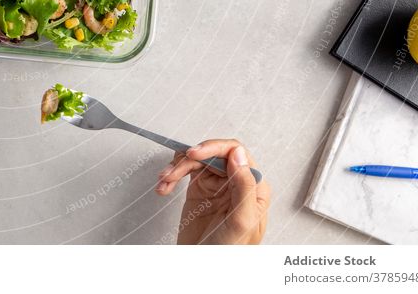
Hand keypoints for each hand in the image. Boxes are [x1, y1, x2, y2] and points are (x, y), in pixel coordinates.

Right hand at [156, 139, 270, 244]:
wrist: (204, 269)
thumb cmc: (229, 252)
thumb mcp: (241, 221)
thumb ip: (244, 186)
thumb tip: (238, 154)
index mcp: (254, 187)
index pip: (236, 153)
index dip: (214, 148)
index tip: (194, 154)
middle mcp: (236, 182)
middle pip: (212, 154)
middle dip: (189, 160)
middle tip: (172, 171)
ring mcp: (216, 186)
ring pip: (195, 161)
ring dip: (176, 168)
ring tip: (164, 181)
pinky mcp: (199, 190)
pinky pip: (185, 172)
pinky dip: (172, 176)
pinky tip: (164, 187)